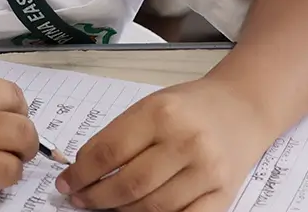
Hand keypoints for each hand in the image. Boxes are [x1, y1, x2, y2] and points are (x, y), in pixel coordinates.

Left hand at [56, 78, 271, 211]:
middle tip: (79, 199)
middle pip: (130, 183)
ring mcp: (207, 172)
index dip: (83, 172)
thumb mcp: (151, 105)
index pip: (111, 150)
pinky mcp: (223, 197)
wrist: (242, 108)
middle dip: (97, 197)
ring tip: (104, 208)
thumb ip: (121, 135)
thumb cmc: (189, 106)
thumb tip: (84, 168)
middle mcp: (186, 142)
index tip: (66, 182)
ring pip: (154, 208)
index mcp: (161, 112)